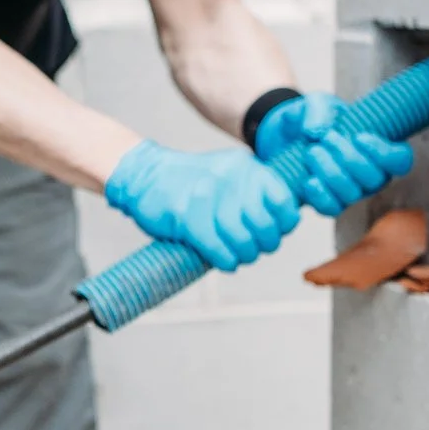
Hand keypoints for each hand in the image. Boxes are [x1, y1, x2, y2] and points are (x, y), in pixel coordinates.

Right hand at [105, 141, 302, 272]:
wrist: (144, 177)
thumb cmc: (192, 183)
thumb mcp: (230, 174)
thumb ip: (256, 192)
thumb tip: (283, 223)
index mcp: (246, 167)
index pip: (284, 202)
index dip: (283, 225)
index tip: (272, 231)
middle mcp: (231, 180)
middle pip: (265, 227)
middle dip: (263, 245)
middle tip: (253, 247)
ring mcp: (208, 198)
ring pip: (244, 242)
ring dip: (244, 256)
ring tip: (237, 255)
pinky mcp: (187, 218)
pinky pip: (219, 250)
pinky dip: (226, 261)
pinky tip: (223, 261)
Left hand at [253, 92, 414, 216]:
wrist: (282, 134)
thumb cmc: (310, 118)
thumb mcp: (315, 103)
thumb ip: (318, 109)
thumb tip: (316, 131)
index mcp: (377, 148)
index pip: (400, 160)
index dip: (385, 154)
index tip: (359, 137)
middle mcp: (368, 174)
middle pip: (375, 179)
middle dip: (350, 159)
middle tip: (326, 138)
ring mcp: (349, 190)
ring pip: (352, 194)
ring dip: (331, 173)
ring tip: (311, 152)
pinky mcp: (327, 201)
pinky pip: (331, 208)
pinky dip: (320, 195)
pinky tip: (308, 180)